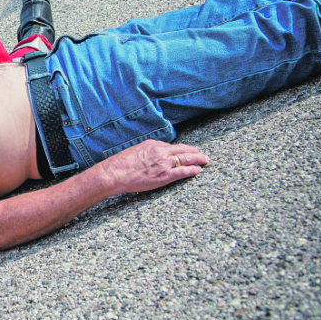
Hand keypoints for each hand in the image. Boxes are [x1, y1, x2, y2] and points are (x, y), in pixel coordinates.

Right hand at [94, 140, 208, 195]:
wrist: (115, 173)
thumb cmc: (120, 164)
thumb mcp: (133, 152)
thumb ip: (146, 152)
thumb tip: (150, 156)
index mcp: (152, 144)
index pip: (170, 146)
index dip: (179, 149)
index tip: (184, 151)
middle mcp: (160, 151)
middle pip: (182, 149)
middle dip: (194, 151)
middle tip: (201, 153)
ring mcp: (164, 163)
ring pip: (186, 158)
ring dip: (198, 159)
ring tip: (205, 160)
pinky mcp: (165, 175)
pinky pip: (183, 171)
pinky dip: (192, 170)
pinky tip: (198, 170)